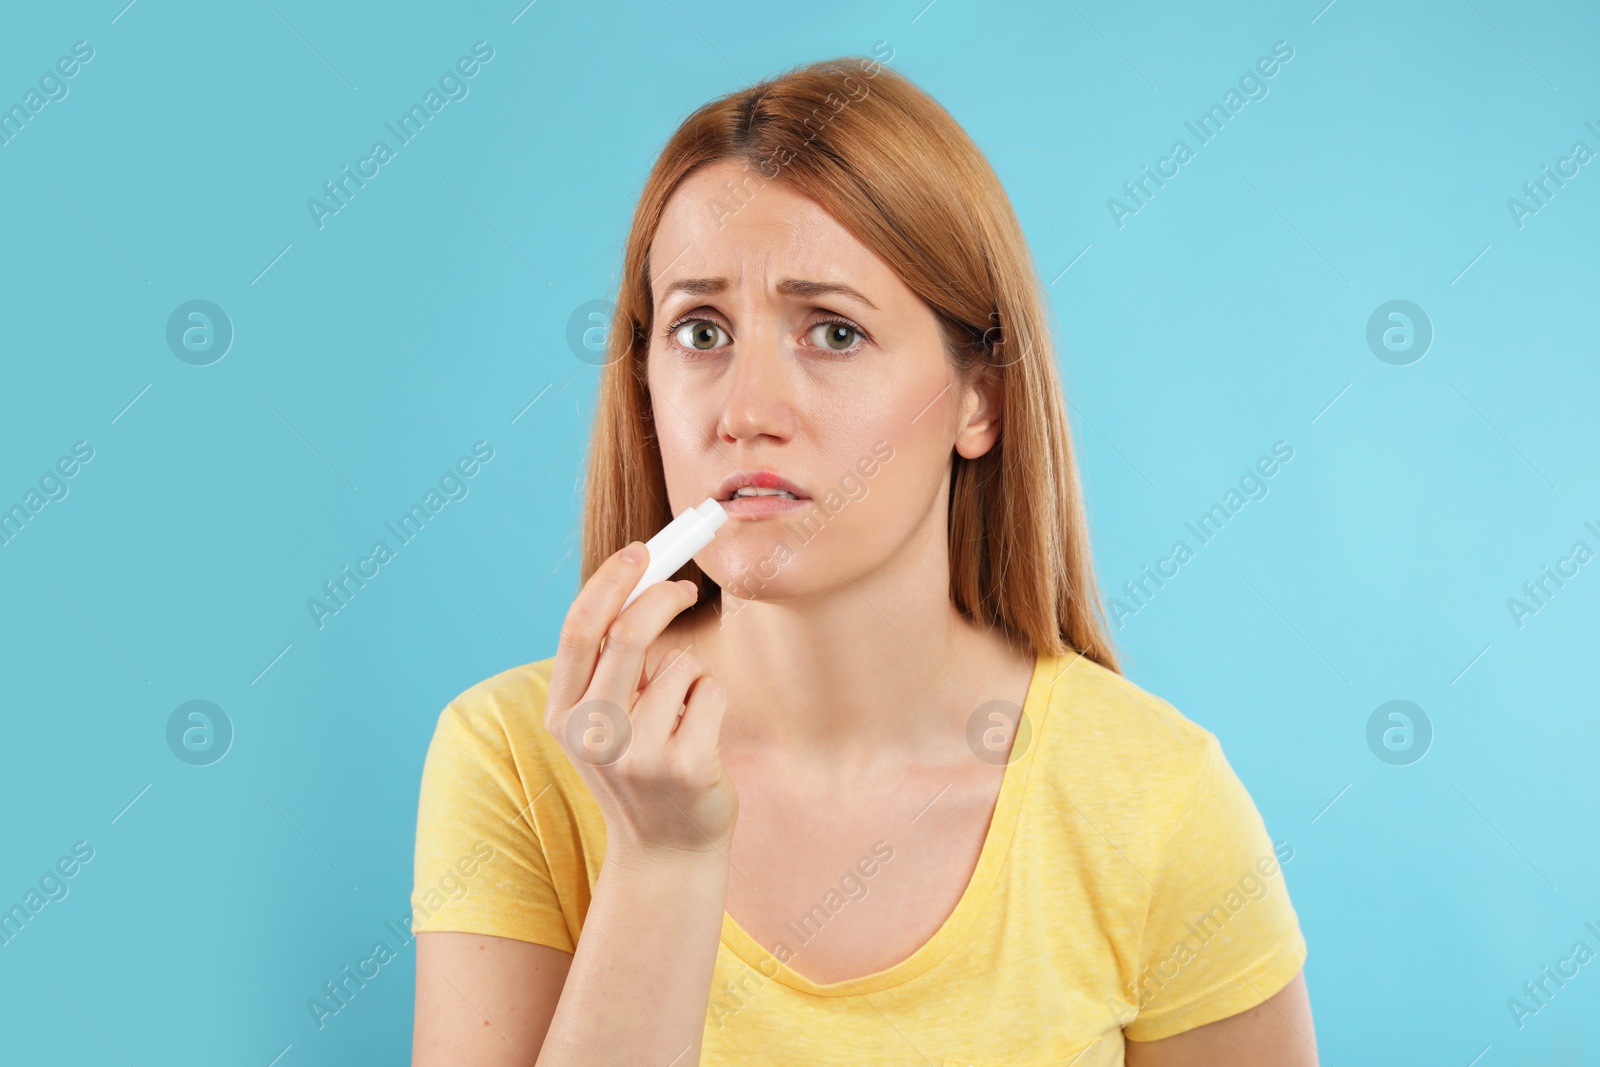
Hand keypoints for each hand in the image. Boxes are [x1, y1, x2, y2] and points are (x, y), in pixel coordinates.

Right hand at [544, 541, 737, 858]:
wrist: (666, 852)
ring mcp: (637, 754)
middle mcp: (592, 734)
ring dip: (691, 673)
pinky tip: (702, 737)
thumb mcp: (605, 720)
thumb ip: (610, 662)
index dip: (611, 581)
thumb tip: (641, 577)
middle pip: (628, 633)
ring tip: (683, 716)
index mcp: (562, 715)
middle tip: (687, 588)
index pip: (578, 629)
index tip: (641, 551)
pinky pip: (711, 691)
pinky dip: (713, 699)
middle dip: (664, 596)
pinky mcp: (684, 766)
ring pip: (680, 663)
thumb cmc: (642, 767)